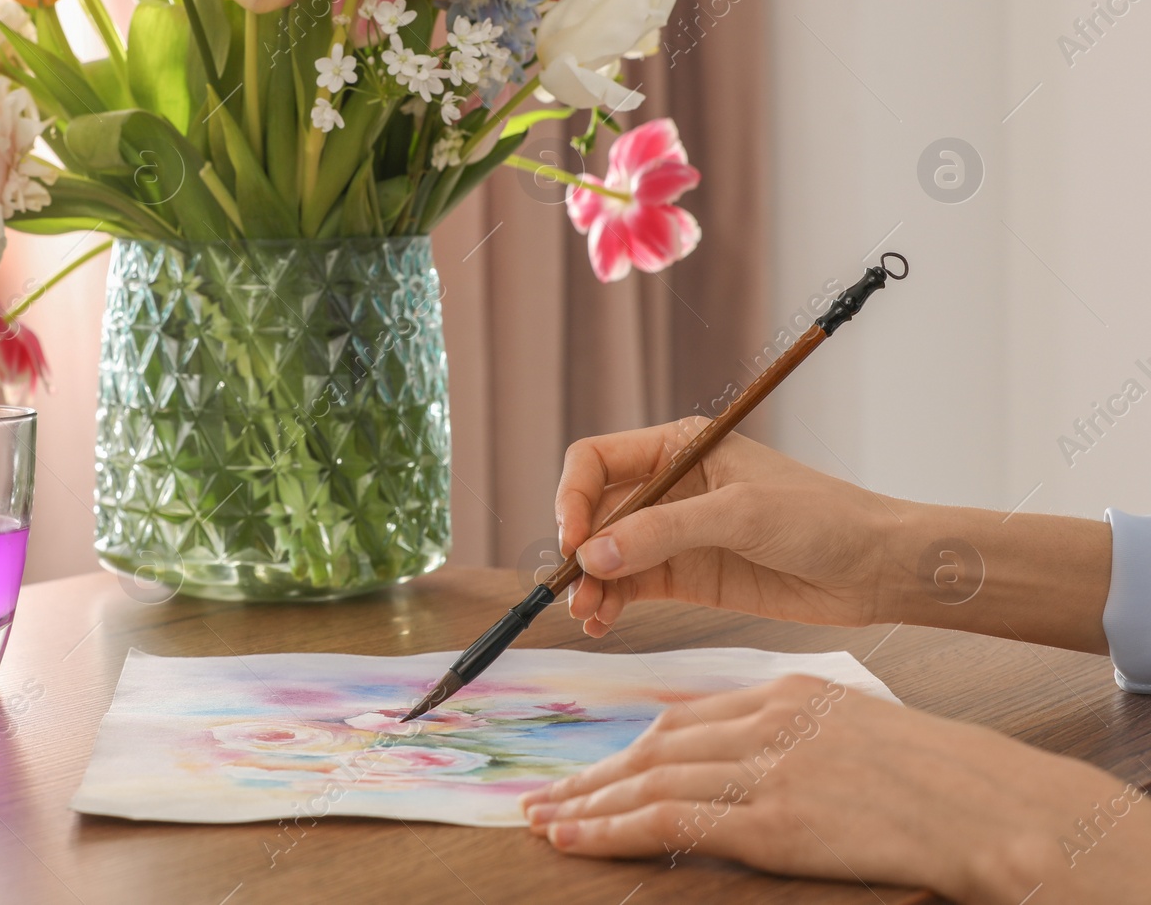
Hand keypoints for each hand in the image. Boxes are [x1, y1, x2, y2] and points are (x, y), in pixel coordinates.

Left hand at [519, 675, 1150, 903]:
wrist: (987, 806)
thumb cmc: (932, 776)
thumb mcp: (849, 728)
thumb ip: (785, 734)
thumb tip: (729, 759)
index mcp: (785, 692)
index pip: (683, 717)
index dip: (629, 747)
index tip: (592, 768)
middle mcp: (766, 720)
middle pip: (655, 746)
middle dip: (595, 774)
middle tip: (544, 796)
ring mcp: (766, 768)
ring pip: (651, 780)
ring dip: (590, 803)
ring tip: (547, 822)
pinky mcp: (771, 819)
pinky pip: (671, 822)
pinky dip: (614, 829)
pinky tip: (579, 839)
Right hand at [556, 418, 901, 636]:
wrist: (874, 568)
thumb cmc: (821, 518)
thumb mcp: (741, 514)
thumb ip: (665, 532)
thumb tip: (594, 554)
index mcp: (678, 447)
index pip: (597, 460)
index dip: (574, 496)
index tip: (571, 539)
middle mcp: (668, 487)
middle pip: (595, 512)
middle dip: (578, 549)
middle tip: (575, 589)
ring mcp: (674, 534)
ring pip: (607, 555)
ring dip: (590, 584)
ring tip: (588, 616)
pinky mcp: (686, 576)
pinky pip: (630, 587)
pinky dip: (610, 604)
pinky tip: (603, 624)